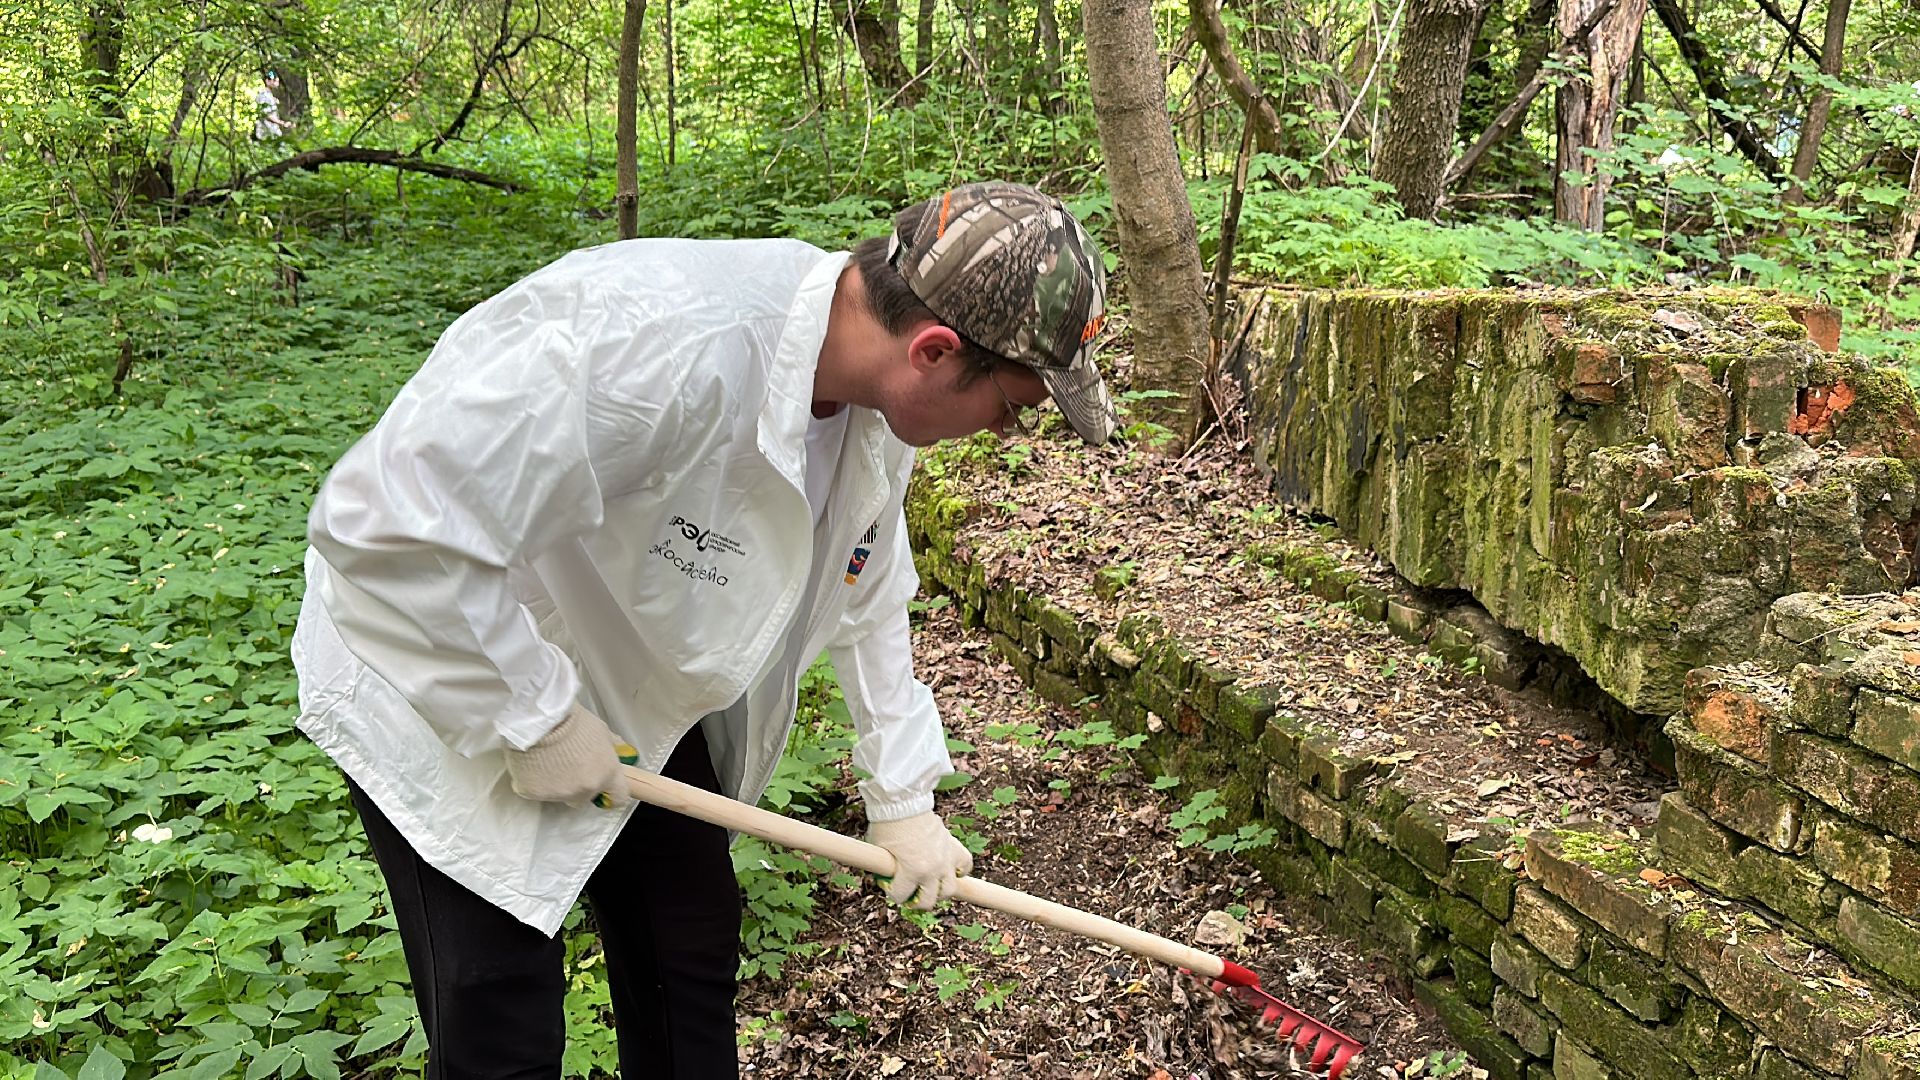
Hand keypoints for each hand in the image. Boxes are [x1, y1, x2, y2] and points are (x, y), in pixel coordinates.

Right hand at [504, 706, 634, 808]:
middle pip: (586, 797)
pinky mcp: (536, 794)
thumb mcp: (600, 730)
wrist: (540, 721)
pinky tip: (533, 765)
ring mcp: (561, 794)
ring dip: (558, 784)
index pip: (619, 796)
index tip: (606, 789)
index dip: (613, 793)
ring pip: (562, 795)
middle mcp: (587, 789)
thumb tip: (617, 750)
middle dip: (580, 785)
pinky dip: (537, 782)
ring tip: (548, 761)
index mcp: (607, 774)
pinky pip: (538, 792)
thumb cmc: (573, 721)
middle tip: (569, 766)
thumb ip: (610, 746)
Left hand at [866, 812, 972, 909]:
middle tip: (909, 894)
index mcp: (912, 870)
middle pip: (928, 901)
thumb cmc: (888, 824)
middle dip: (914, 900)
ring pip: (948, 890)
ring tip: (929, 887)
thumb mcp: (879, 851)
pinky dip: (959, 871)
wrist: (904, 802)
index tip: (889, 886)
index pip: (901, 896)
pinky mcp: (954, 848)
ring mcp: (946, 859)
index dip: (892, 893)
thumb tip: (885, 880)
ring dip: (937, 892)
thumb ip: (884, 870)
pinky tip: (948, 870)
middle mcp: (932, 869)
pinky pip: (965, 866)